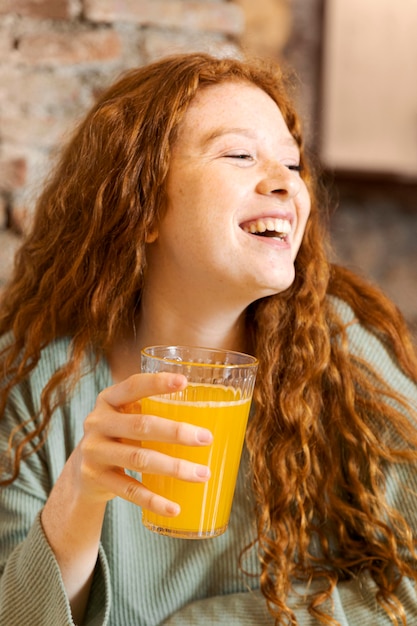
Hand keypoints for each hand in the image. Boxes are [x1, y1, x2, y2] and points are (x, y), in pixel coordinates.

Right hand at [73, 372, 212, 516]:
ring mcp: (94, 451)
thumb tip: (210, 410)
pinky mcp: (95, 479)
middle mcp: (97, 422)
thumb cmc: (119, 436)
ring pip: (139, 459)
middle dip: (176, 432)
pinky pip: (129, 491)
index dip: (157, 383)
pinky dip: (154, 501)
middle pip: (141, 425)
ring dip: (174, 467)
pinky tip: (175, 507)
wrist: (81, 471)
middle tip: (206, 438)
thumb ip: (152, 409)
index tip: (185, 382)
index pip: (132, 386)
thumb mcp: (126, 416)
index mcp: (108, 399)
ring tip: (203, 474)